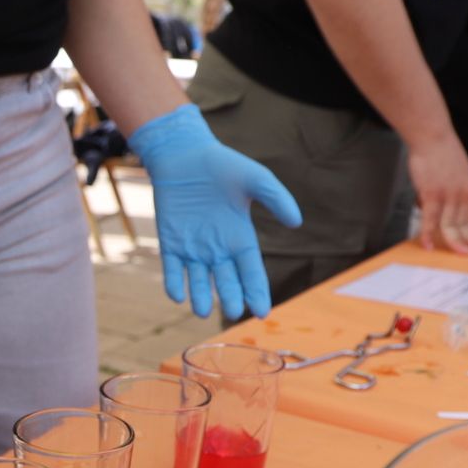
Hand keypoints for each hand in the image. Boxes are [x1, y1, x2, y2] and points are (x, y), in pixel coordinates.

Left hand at [128, 104, 301, 320]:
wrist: (183, 155)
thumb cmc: (222, 165)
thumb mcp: (255, 179)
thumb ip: (276, 198)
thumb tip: (296, 222)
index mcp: (240, 237)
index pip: (251, 271)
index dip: (257, 291)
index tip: (262, 312)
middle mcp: (218, 248)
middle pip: (226, 280)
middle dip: (231, 296)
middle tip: (235, 311)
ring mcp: (193, 247)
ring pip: (199, 280)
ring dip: (200, 297)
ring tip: (202, 311)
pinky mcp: (170, 242)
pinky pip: (172, 268)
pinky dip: (174, 282)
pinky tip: (177, 295)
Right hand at [408, 132, 467, 253]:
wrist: (432, 136)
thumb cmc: (438, 150)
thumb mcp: (452, 171)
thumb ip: (447, 189)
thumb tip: (432, 204)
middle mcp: (462, 194)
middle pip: (465, 223)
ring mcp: (447, 195)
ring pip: (452, 226)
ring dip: (454, 242)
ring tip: (457, 253)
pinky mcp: (432, 195)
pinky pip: (431, 220)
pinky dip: (428, 234)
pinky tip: (428, 244)